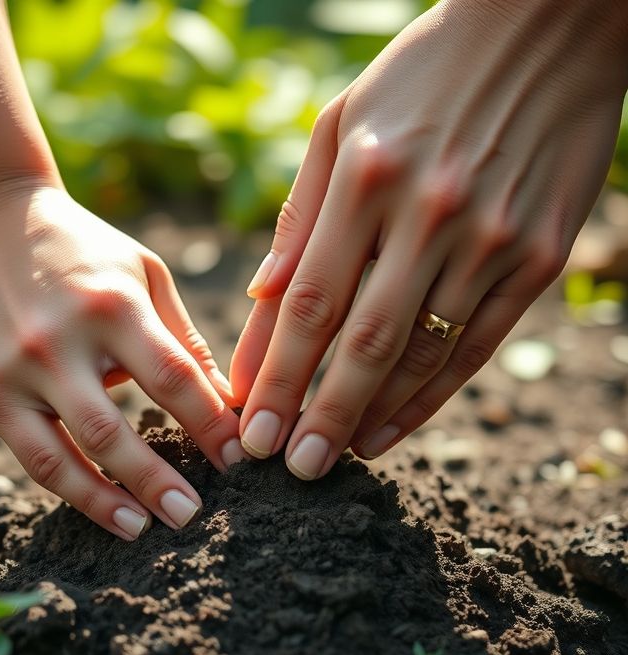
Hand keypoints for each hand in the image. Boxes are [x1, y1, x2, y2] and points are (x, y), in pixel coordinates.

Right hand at [0, 181, 244, 539]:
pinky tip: (100, 506)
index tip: (240, 458)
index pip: (174, 378)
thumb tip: (226, 400)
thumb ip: (181, 337)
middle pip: (117, 431)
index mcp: (111, 306)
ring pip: (65, 457)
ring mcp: (13, 372)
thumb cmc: (80, 248)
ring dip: (109, 501)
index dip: (211, 425)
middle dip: (160, 481)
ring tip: (146, 528)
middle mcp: (59, 342)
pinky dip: (68, 487)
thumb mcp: (142, 272)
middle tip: (194, 514)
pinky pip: (30, 454)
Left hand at [230, 0, 627, 478]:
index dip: (275, 370)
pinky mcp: (535, 260)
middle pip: (361, 341)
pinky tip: (391, 429)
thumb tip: (263, 295)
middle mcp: (429, 214)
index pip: (308, 299)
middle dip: (317, 413)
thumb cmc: (421, 77)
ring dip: (370, 415)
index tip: (248, 422)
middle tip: (287, 468)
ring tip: (332, 455)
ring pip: (419, 354)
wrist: (548, 30)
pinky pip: (474, 348)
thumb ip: (301, 214)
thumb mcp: (342, 122)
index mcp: (367, 177)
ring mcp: (490, 242)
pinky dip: (429, 397)